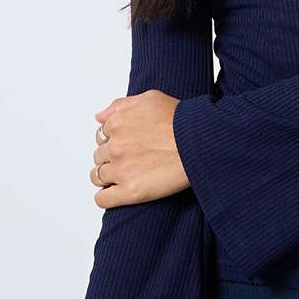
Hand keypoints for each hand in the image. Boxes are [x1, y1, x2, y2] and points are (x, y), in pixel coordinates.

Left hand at [90, 90, 188, 207]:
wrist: (201, 142)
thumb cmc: (181, 120)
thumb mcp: (150, 99)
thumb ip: (120, 105)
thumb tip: (99, 116)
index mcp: (118, 123)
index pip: (102, 135)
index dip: (114, 141)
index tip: (128, 145)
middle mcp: (115, 146)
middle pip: (99, 156)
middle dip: (112, 158)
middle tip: (131, 160)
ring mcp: (121, 169)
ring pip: (98, 177)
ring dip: (108, 177)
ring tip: (127, 176)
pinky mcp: (130, 192)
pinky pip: (103, 199)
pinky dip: (106, 197)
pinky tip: (117, 193)